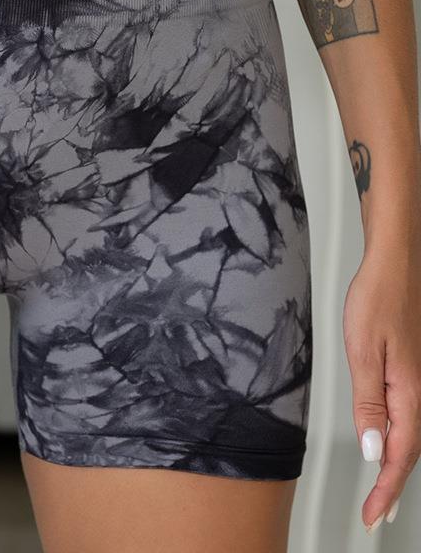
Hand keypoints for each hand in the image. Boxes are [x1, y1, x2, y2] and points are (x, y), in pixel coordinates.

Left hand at [343, 238, 420, 532]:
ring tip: (382, 489)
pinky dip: (396, 436)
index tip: (373, 514)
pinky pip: (406, 413)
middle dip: (392, 484)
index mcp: (409, 390)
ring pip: (409, 432)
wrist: (394, 265)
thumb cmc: (377, 299)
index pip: (399, 453)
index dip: (386, 487)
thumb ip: (369, 401)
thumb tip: (373, 448)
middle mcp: (417, 389)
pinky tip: (387, 441)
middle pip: (408, 449)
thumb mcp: (363, 351)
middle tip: (376, 513)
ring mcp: (415, 378)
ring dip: (395, 463)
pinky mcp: (407, 368)